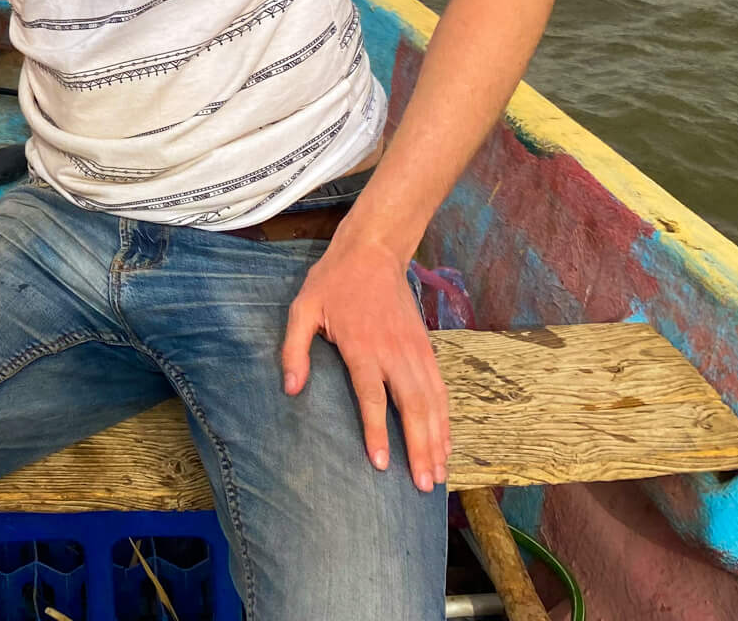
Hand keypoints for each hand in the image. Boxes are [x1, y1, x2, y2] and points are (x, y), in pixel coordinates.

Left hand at [279, 232, 449, 493]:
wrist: (373, 252)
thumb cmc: (333, 282)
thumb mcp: (302, 308)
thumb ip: (295, 349)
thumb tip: (291, 388)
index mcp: (362, 345)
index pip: (373, 396)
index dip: (378, 431)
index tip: (381, 464)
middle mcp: (394, 352)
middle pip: (412, 406)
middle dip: (420, 447)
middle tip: (423, 484)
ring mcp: (414, 351)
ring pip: (432, 402)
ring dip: (437, 439)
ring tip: (439, 474)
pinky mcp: (426, 348)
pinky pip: (440, 389)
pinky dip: (445, 418)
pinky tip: (446, 442)